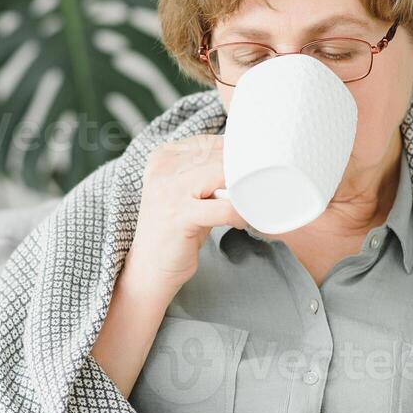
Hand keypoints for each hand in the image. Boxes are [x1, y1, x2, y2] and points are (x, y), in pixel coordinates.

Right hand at [122, 134, 244, 295]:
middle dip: (247, 173)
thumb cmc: (176, 230)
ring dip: (247, 191)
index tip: (254, 169)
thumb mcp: (186, 193)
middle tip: (263, 187)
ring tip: (252, 204)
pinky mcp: (180, 215)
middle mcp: (164, 169)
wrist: (148, 269)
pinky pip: (225, 207)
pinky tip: (243, 221)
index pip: (211, 143)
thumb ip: (207, 173)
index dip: (237, 156)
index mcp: (164, 157)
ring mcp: (170, 191)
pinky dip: (241, 214)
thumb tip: (247, 158)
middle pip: (220, 158)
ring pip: (225, 176)